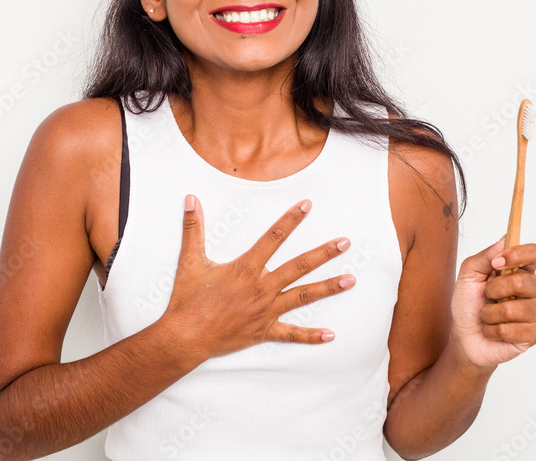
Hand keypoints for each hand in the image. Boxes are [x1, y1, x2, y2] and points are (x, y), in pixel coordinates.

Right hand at [159, 195, 355, 361]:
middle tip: (346, 243)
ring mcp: (265, 311)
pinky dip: (311, 336)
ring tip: (351, 280)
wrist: (185, 337)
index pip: (273, 237)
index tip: (307, 205)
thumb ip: (192, 228)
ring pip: (303, 297)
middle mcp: (261, 288)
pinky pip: (291, 334)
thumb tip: (190, 199)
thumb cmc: (187, 300)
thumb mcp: (190, 261)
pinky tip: (330, 335)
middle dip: (324, 253)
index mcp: (246, 268)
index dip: (291, 219)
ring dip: (328, 287)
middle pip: (299, 267)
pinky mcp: (264, 331)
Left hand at [449, 237, 535, 367]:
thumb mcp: (468, 275)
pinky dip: (493, 330)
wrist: (465, 335)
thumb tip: (504, 240)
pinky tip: (494, 330)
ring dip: (489, 314)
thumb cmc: (469, 304)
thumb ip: (484, 257)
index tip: (497, 263)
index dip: (517, 255)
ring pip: (513, 309)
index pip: (534, 253)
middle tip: (487, 296)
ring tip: (488, 316)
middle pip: (523, 281)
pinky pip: (511, 330)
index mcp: (522, 270)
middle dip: (494, 290)